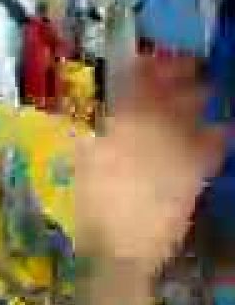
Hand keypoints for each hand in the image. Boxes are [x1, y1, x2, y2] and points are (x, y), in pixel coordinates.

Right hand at [74, 57, 223, 276]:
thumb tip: (103, 120)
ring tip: (204, 85)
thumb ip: (97, 137)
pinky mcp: (192, 178)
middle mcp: (149, 134)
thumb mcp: (83, 161)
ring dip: (196, 98)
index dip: (144, 70)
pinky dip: (217, 135)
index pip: (133, 89)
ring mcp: (174, 155)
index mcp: (118, 128)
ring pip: (189, 118)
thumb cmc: (91, 204)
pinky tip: (223, 126)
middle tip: (184, 62)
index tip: (147, 57)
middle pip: (167, 98)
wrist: (119, 247)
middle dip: (176, 78)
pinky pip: (210, 150)